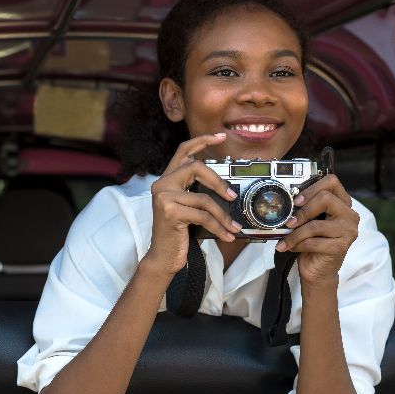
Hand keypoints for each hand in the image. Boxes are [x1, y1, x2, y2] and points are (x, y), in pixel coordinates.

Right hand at [141, 133, 241, 278]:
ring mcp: (164, 198)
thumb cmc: (178, 233)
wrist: (163, 257)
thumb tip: (227, 189)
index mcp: (167, 180)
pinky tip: (226, 235)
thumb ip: (197, 193)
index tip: (221, 136)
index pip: (183, 151)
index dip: (202, 140)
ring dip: (223, 214)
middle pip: (195, 167)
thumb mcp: (188, 208)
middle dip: (218, 181)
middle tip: (231, 195)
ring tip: (233, 225)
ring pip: (203, 197)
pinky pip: (202, 215)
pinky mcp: (169, 212)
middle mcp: (161, 184)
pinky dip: (218, 226)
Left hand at [275, 174, 358, 287]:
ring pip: (315, 224)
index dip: (312, 188)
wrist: (318, 270)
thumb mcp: (310, 221)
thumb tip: (285, 200)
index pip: (332, 182)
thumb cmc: (312, 241)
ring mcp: (348, 231)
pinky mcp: (341, 247)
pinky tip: (292, 248)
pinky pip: (313, 242)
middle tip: (289, 221)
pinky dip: (298, 245)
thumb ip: (306, 208)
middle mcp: (350, 215)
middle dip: (302, 211)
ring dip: (295, 233)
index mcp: (342, 203)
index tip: (297, 200)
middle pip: (325, 198)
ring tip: (285, 239)